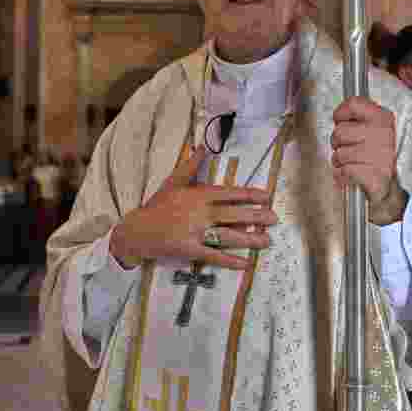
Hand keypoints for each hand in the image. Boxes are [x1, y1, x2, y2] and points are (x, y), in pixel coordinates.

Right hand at [110, 146, 277, 269]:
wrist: (137, 230)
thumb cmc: (157, 205)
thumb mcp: (173, 181)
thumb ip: (191, 165)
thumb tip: (202, 146)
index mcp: (198, 195)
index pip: (230, 194)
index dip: (250, 195)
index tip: (267, 197)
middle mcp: (199, 213)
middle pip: (233, 214)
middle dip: (256, 217)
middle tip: (274, 219)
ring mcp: (195, 233)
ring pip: (227, 236)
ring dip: (249, 239)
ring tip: (266, 241)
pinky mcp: (189, 250)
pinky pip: (213, 256)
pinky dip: (230, 261)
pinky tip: (245, 264)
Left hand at [331, 96, 405, 225]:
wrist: (395, 189)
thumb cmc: (381, 158)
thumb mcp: (377, 130)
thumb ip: (360, 117)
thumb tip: (339, 113)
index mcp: (384, 118)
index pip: (353, 104)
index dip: (341, 114)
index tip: (342, 122)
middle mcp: (383, 134)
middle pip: (339, 132)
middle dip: (338, 144)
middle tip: (349, 150)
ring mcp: (380, 156)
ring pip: (339, 154)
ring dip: (340, 162)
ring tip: (353, 164)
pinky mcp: (374, 176)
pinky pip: (343, 171)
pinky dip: (342, 177)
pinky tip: (351, 176)